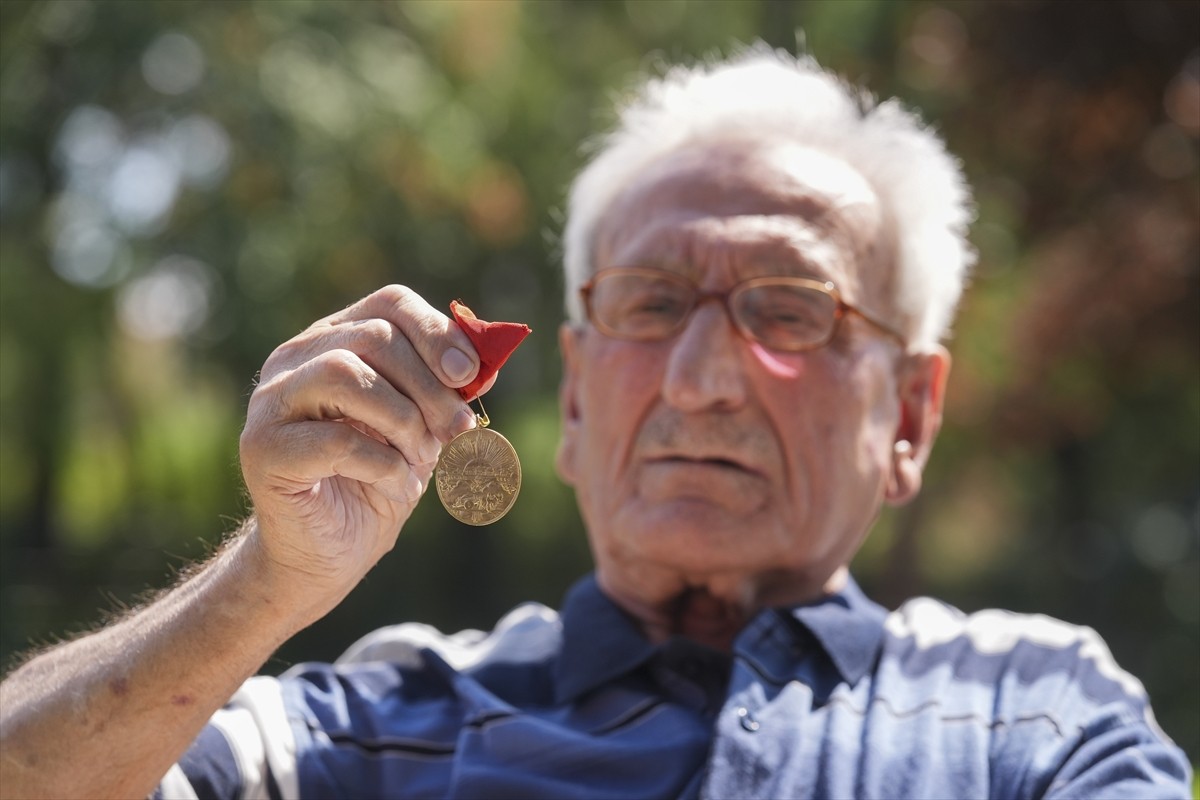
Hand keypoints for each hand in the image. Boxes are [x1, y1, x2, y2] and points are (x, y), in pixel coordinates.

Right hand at [238, 285, 490, 612]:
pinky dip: (383, 463)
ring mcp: (272, 401)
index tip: (471, 376)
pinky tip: (397, 485)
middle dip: (430, 386)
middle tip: (457, 432)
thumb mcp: (425, 427)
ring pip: (344, 373)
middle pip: (374, 336)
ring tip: (421, 458)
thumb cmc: (380, 479)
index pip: (390, 303)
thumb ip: (447, 388)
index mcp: (336, 339)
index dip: (438, 333)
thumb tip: (487, 361)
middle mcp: (295, 359)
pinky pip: (333, 439)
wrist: (330, 552)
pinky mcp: (263, 449)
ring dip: (403, 419)